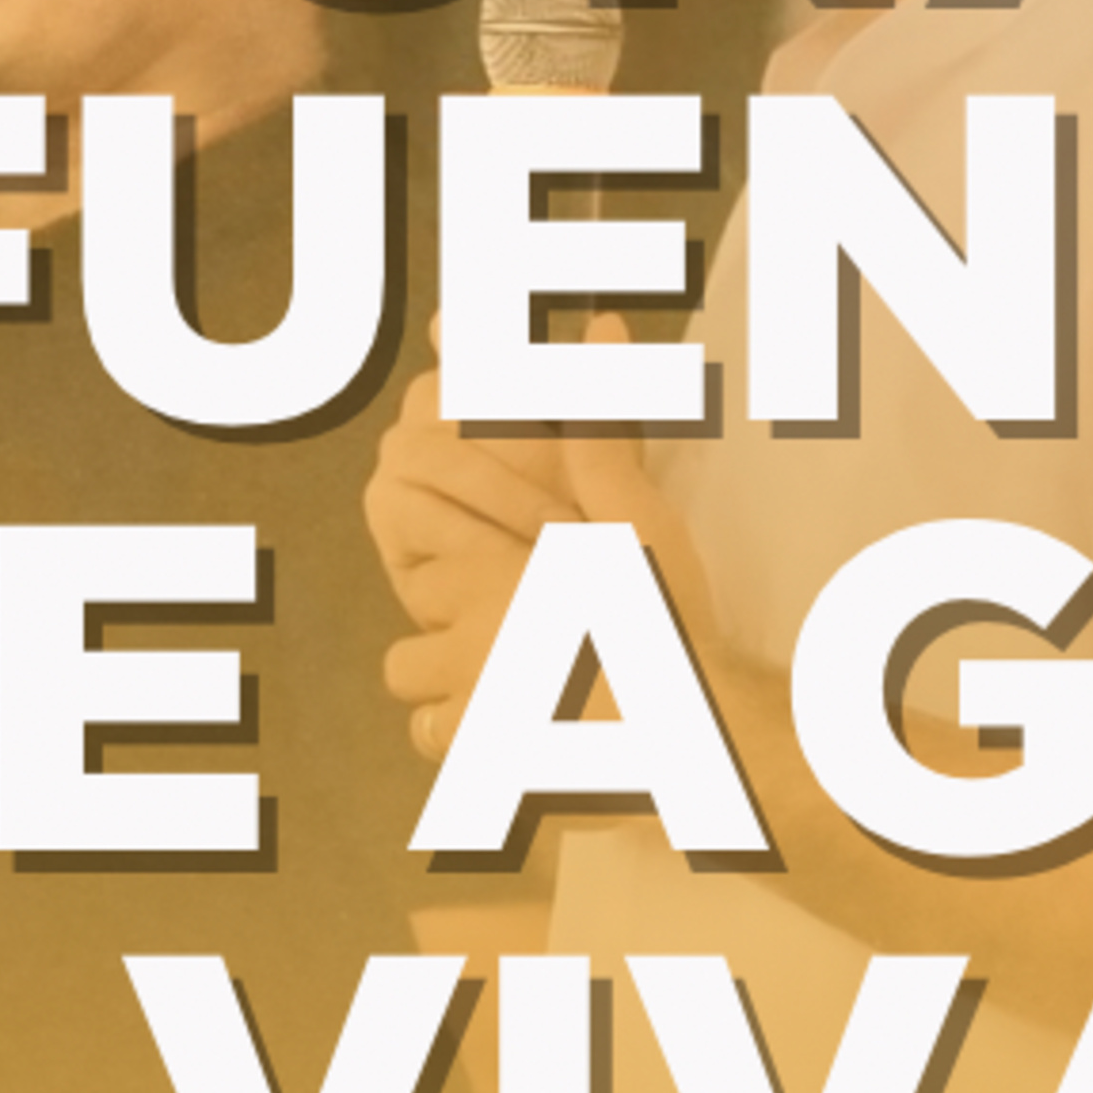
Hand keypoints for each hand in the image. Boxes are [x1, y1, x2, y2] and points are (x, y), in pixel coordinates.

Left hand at [373, 318, 714, 762]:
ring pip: (416, 699)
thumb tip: (601, 326)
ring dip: (446, 697)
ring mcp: (472, 711)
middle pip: (407, 650)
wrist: (685, 724)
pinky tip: (510, 737)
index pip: (420, 567)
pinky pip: (442, 751)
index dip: (443, 570)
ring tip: (502, 690)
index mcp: (490, 575)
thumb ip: (603, 431)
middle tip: (505, 642)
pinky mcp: (490, 766)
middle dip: (441, 643)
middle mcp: (465, 643)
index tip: (483, 581)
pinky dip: (466, 748)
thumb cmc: (659, 619)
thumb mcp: (637, 518)